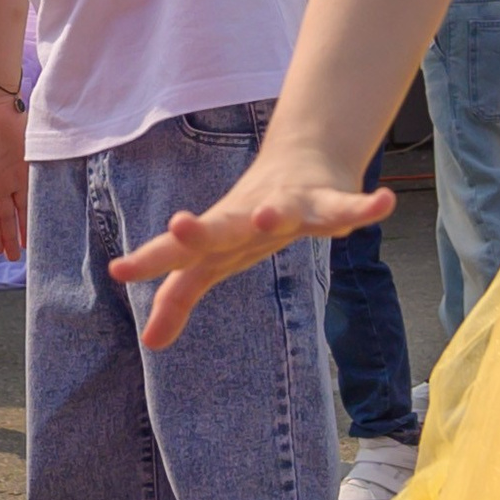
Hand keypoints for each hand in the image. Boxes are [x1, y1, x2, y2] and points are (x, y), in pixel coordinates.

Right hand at [0, 87, 27, 259]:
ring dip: (24, 228)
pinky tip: (41, 222)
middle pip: (5, 217)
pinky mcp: (29, 165)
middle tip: (14, 259)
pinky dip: (36, 207)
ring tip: (29, 248)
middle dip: (9, 237)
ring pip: (21, 209)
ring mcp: (15, 176)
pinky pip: (34, 191)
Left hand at [113, 160, 392, 351]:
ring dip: (274, 214)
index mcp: (218, 235)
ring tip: (269, 218)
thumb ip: (179, 298)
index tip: (117, 268)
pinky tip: (382, 204)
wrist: (301, 157)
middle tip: (179, 224)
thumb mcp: (213, 260)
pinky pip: (346, 207)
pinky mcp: (327, 198)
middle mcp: (246, 217)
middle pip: (222, 225)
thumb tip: (149, 343)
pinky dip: (363, 208)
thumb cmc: (247, 219)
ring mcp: (288, 204)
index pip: (179, 251)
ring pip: (282, 210)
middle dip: (202, 229)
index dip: (150, 258)